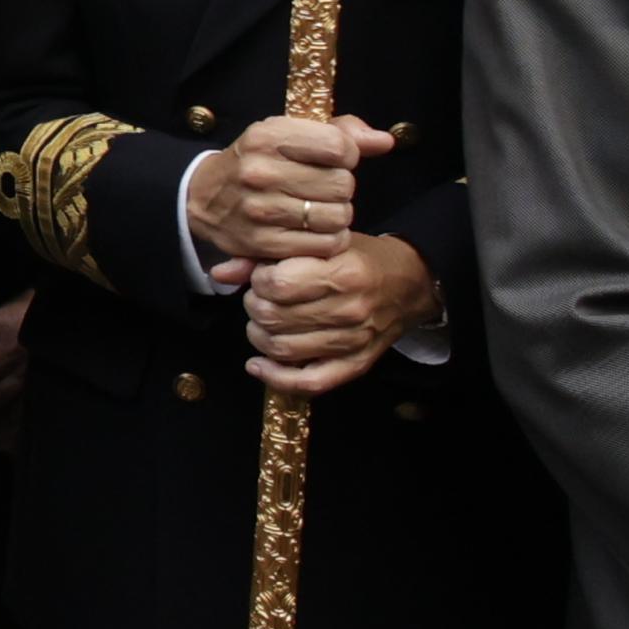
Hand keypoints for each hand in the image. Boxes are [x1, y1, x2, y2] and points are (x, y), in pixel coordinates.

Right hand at [186, 112, 392, 280]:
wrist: (204, 197)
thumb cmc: (258, 160)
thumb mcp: (289, 133)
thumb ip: (341, 131)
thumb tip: (384, 141)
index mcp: (268, 135)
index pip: (338, 146)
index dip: (347, 154)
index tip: (335, 159)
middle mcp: (261, 171)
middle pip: (342, 184)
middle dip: (341, 187)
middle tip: (324, 188)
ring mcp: (260, 209)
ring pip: (337, 217)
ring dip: (338, 215)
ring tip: (320, 209)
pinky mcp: (263, 243)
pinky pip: (324, 245)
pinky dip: (329, 240)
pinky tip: (316, 230)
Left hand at [242, 231, 437, 395]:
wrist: (408, 283)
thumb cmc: (358, 258)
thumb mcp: (319, 244)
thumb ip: (267, 255)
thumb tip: (220, 274)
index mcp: (342, 272)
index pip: (277, 285)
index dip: (259, 281)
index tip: (263, 277)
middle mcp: (350, 309)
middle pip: (274, 319)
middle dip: (255, 308)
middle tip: (260, 300)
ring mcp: (353, 342)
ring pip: (283, 350)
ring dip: (260, 338)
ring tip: (263, 323)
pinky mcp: (354, 366)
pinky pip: (308, 383)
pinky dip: (276, 378)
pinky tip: (259, 365)